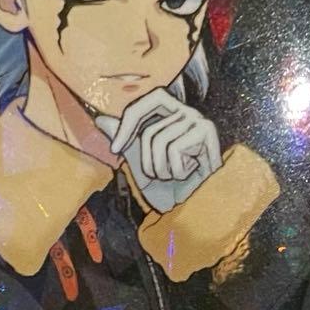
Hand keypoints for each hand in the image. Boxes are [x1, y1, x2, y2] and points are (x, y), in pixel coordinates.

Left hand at [94, 88, 222, 213]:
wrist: (203, 207)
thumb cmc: (175, 185)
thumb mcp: (143, 161)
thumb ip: (126, 139)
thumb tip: (101, 119)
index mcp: (171, 114)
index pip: (143, 103)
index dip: (127, 123)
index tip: (115, 149)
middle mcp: (186, 112)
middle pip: (150, 130)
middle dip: (147, 161)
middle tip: (158, 176)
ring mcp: (198, 120)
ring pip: (161, 140)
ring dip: (162, 168)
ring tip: (174, 176)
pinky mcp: (208, 131)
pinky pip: (175, 149)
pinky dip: (176, 170)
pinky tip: (189, 174)